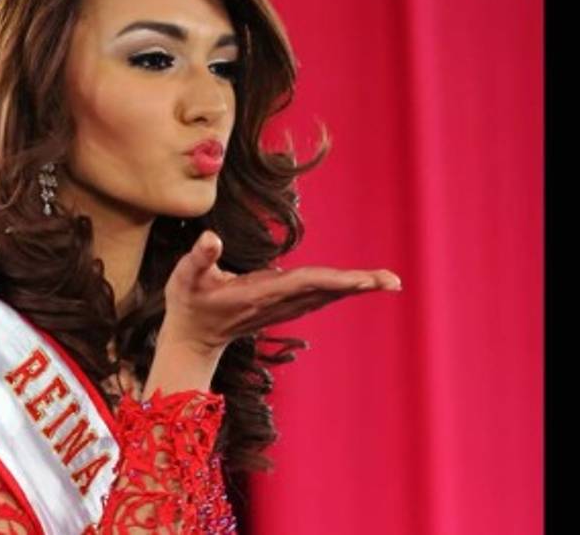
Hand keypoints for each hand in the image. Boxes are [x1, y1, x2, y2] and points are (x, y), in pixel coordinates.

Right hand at [159, 230, 401, 356]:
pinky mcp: (282, 306)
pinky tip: (359, 284)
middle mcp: (278, 302)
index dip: (335, 280)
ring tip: (389, 281)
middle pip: (326, 290)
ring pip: (327, 294)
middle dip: (359, 284)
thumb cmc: (188, 304)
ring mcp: (282, 306)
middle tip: (394, 281)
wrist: (192, 340)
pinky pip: (319, 295)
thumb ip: (199, 258)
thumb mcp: (185, 277)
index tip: (364, 280)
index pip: (305, 284)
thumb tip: (211, 238)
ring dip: (357, 287)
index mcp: (261, 293)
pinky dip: (341, 288)